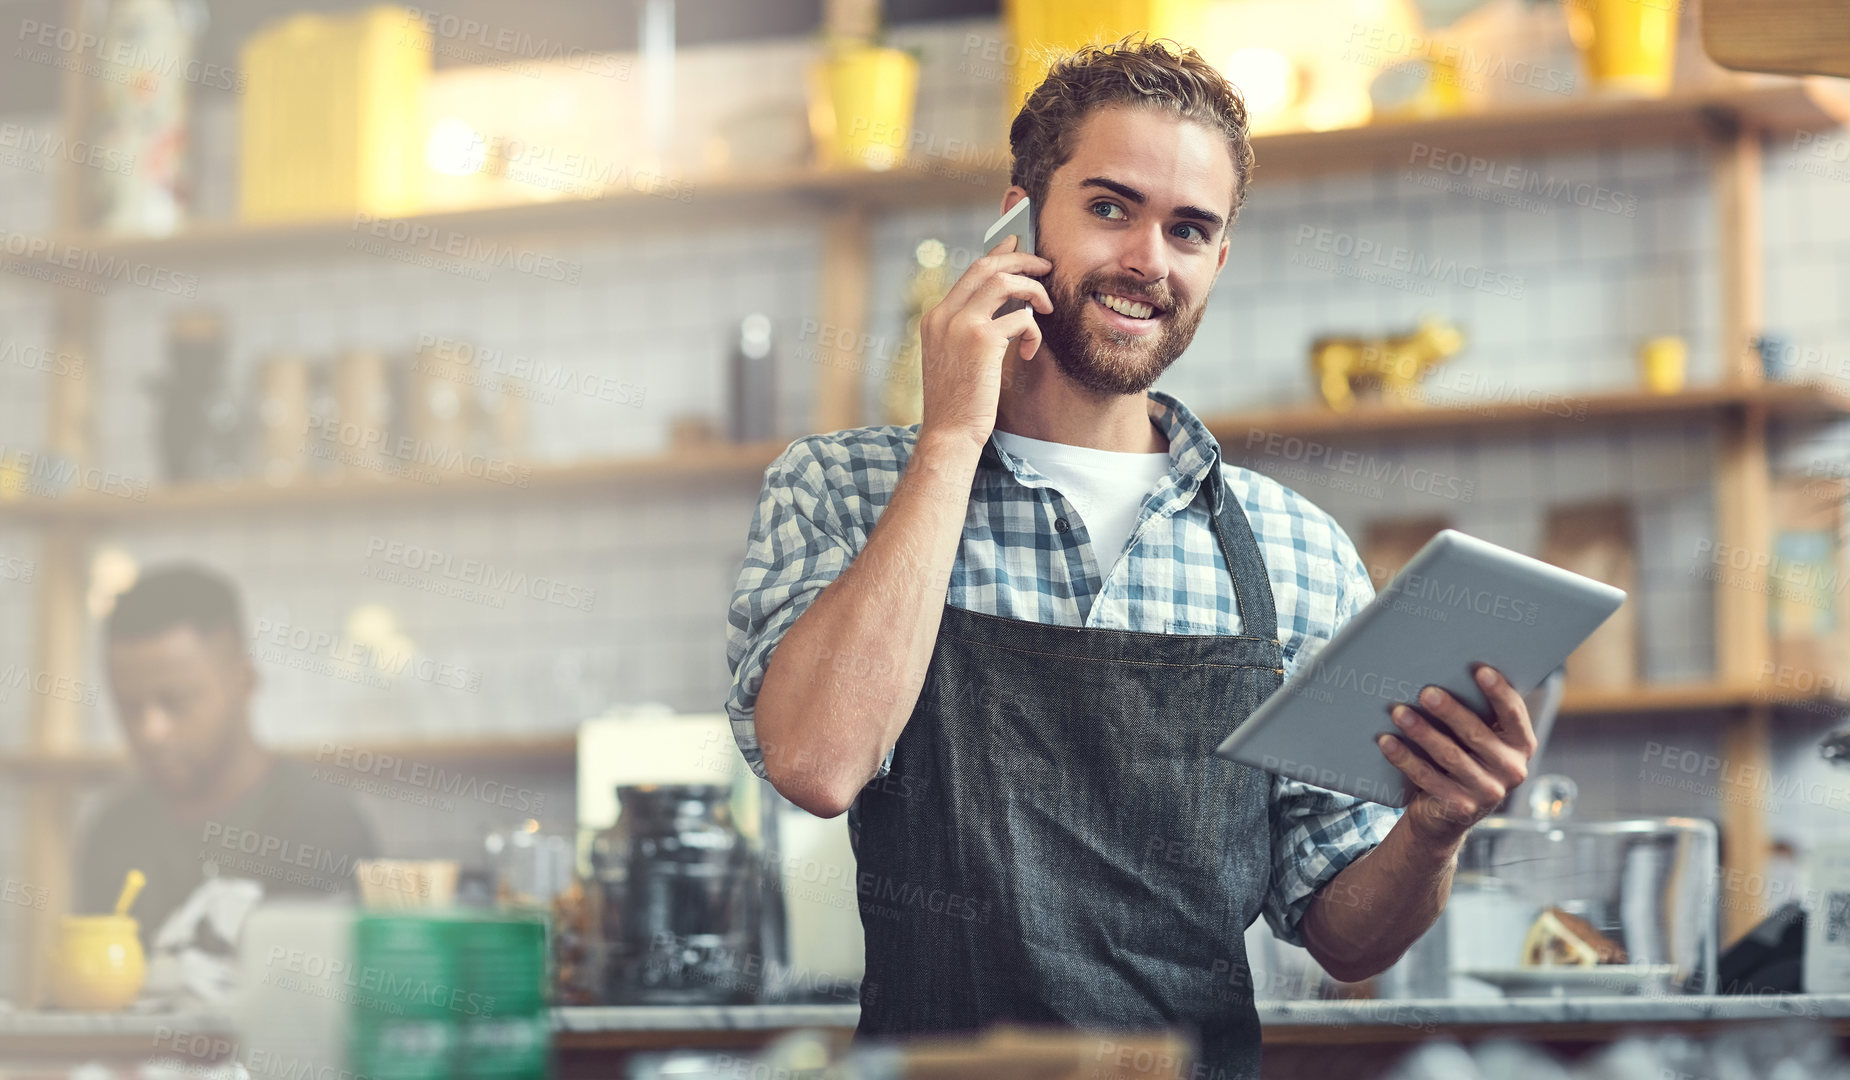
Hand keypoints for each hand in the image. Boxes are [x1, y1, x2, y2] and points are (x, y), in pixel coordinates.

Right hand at [917, 234, 1051, 450]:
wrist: (950, 432)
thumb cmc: (960, 401)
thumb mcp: (956, 357)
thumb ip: (971, 328)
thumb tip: (1007, 303)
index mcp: (935, 318)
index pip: (970, 271)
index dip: (998, 253)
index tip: (1016, 243)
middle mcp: (944, 315)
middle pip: (987, 266)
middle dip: (1021, 260)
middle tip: (1046, 266)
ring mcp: (960, 325)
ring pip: (1005, 282)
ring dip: (1033, 290)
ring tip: (1047, 307)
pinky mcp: (981, 340)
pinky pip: (1020, 318)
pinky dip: (1033, 330)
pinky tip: (1030, 351)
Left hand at [1376, 664, 1536, 848]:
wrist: (1446, 815)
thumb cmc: (1462, 758)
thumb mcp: (1477, 739)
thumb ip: (1476, 713)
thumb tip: (1443, 671)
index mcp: (1520, 744)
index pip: (1513, 713)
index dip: (1498, 691)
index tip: (1479, 669)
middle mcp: (1512, 770)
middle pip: (1477, 734)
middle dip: (1450, 711)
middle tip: (1426, 692)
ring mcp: (1488, 792)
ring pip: (1450, 755)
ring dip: (1422, 731)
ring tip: (1399, 713)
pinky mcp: (1460, 808)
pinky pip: (1427, 777)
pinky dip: (1404, 758)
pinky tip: (1387, 742)